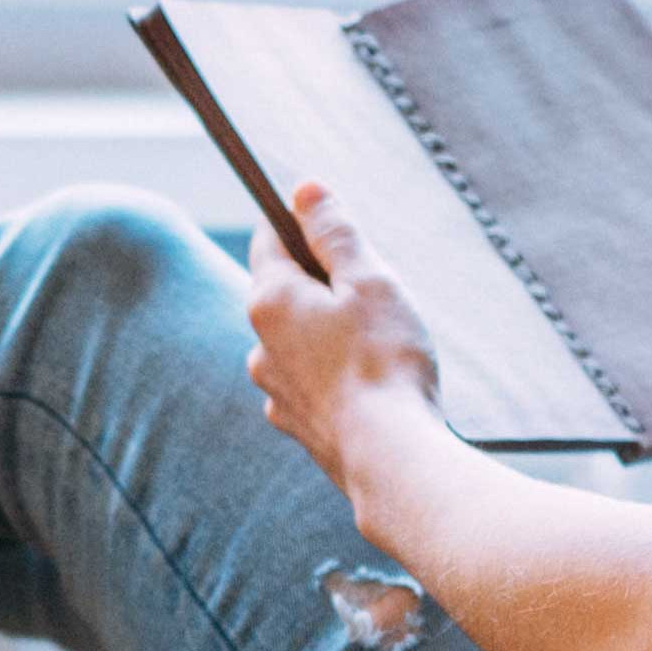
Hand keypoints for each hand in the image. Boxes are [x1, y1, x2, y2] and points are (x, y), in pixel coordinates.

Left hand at [242, 182, 446, 479]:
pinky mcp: (298, 426)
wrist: (392, 459)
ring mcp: (275, 391)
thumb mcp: (368, 279)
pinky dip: (334, 377)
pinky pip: (310, 385)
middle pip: (285, 292)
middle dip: (323, 283)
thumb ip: (334, 233)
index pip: (270, 240)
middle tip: (374, 291)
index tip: (328, 220)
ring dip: (328, 334)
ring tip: (380, 344)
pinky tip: (371, 385)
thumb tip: (304, 190)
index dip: (300, 223)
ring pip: (297, 342)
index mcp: (270, 300)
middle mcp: (260, 345)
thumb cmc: (385, 362)